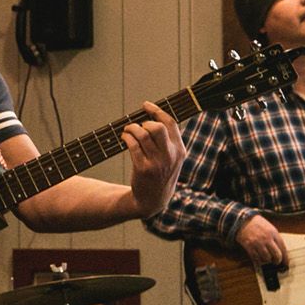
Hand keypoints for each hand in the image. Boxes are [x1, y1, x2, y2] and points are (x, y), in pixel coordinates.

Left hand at [121, 100, 183, 217]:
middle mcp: (170, 156)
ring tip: (128, 130)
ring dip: (132, 128)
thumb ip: (169, 141)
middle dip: (144, 122)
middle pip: (157, 127)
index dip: (157, 110)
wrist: (153, 200)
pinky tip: (124, 137)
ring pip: (142, 135)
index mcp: (180, 150)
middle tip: (139, 126)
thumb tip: (154, 116)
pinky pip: (133, 145)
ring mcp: (157, 163)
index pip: (171, 123)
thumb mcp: (173, 159)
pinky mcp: (143, 168)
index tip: (146, 105)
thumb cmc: (161, 174)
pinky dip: (126, 137)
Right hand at [236, 214, 287, 266]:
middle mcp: (267, 239)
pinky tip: (259, 259)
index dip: (285, 258)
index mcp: (273, 233)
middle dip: (277, 261)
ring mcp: (258, 243)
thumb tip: (280, 250)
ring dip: (267, 260)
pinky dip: (258, 260)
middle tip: (276, 262)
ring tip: (266, 259)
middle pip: (277, 255)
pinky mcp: (249, 246)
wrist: (242, 219)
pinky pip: (256, 258)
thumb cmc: (257, 224)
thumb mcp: (270, 228)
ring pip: (267, 258)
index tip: (286, 263)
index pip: (283, 248)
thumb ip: (275, 238)